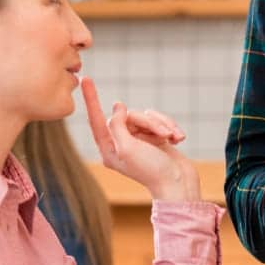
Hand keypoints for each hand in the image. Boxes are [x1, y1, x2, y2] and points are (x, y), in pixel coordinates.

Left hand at [81, 76, 200, 201]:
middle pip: (130, 116)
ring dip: (163, 125)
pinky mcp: (156, 138)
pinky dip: (171, 127)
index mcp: (109, 148)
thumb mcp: (128, 147)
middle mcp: (122, 143)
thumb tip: (117, 107)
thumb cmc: (151, 170)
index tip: (86, 80)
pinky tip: (178, 139)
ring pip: (147, 117)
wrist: (178, 184)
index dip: (91, 99)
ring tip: (173, 138)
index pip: (96, 119)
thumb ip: (117, 125)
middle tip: (164, 135)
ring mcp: (140, 140)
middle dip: (150, 122)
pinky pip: (160, 121)